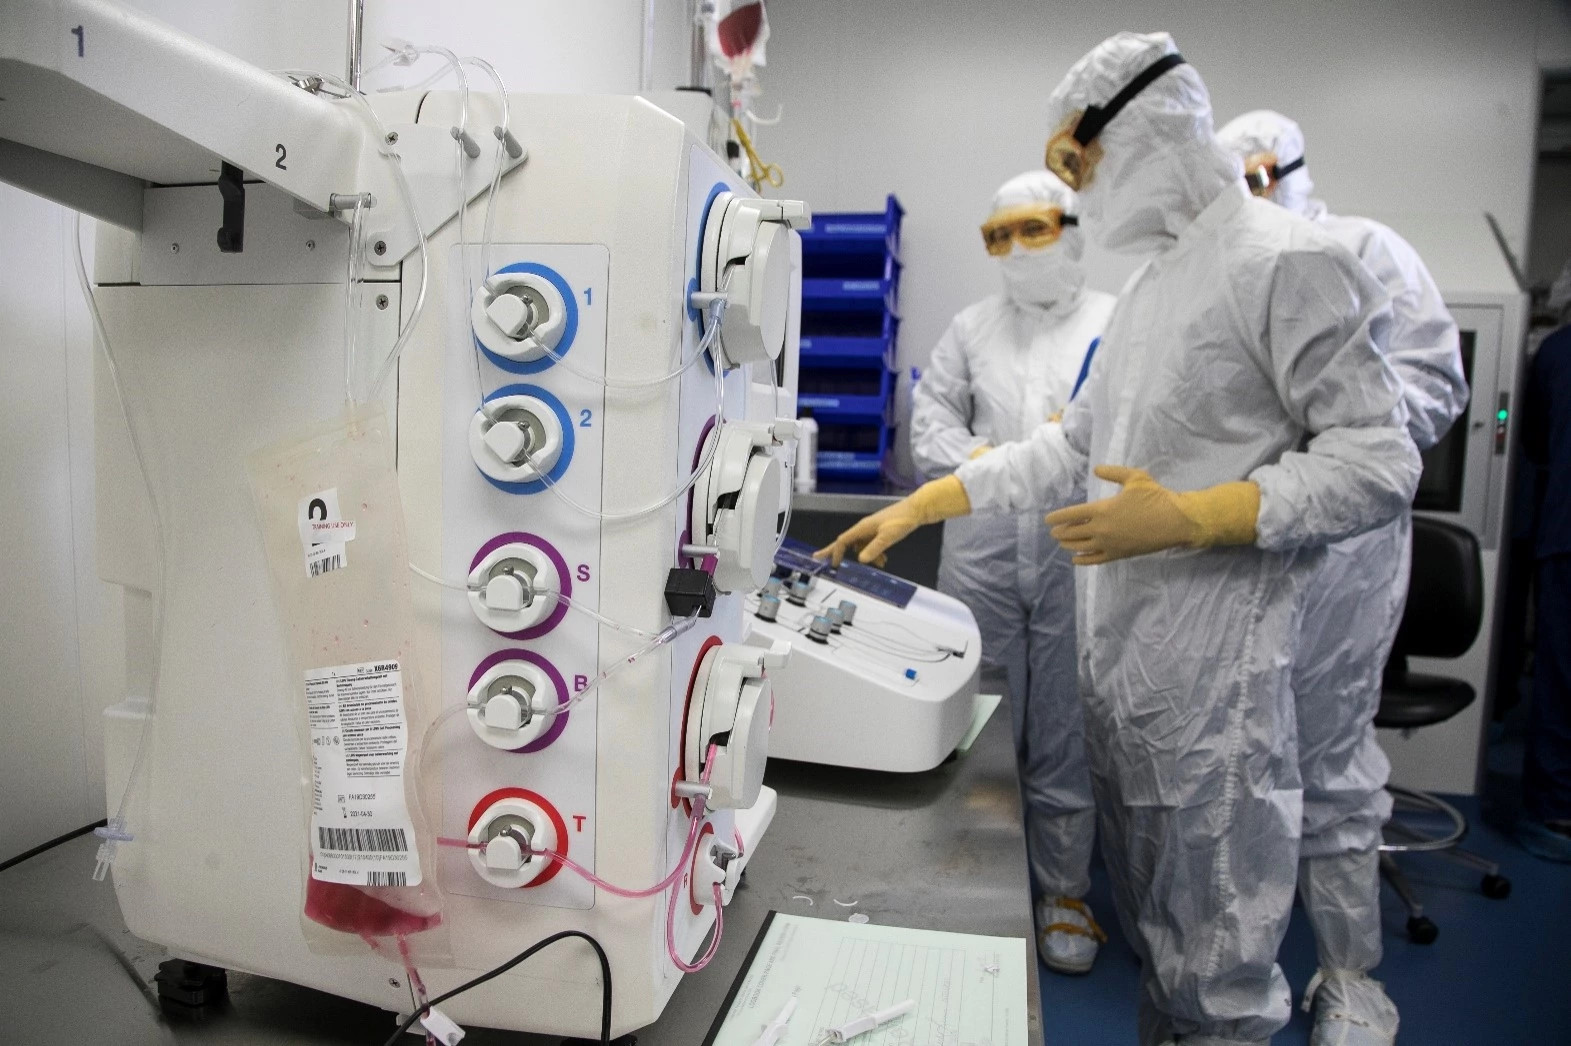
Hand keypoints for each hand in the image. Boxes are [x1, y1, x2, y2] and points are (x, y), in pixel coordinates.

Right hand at [815, 503, 920, 567]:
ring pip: (862, 546)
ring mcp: (871, 529)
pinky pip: (871, 544)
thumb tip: (861, 560)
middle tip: (823, 559)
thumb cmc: (902, 520)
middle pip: (847, 542)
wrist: (916, 510)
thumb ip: (874, 549)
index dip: (835, 552)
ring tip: (881, 563)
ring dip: (868, 556)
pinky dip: (875, 553)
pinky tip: (884, 559)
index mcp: (862, 527)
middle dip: (837, 552)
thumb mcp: (888, 537)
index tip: (832, 563)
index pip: (843, 541)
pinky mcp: (879, 530)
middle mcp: (864, 528)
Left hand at [1045, 465, 1259, 565]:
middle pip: (1072, 533)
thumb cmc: (1155, 497)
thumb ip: (1113, 473)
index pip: (1070, 515)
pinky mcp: (1119, 554)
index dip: (1056, 518)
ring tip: (1062, 542)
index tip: (1048, 520)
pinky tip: (1075, 558)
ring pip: (1080, 547)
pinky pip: (1095, 560)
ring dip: (1068, 545)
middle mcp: (1101, 529)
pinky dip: (1082, 560)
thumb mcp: (1135, 477)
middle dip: (1060, 532)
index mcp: (1102, 509)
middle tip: (1054, 531)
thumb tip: (1096, 469)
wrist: (1175, 521)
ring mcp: (1109, 544)